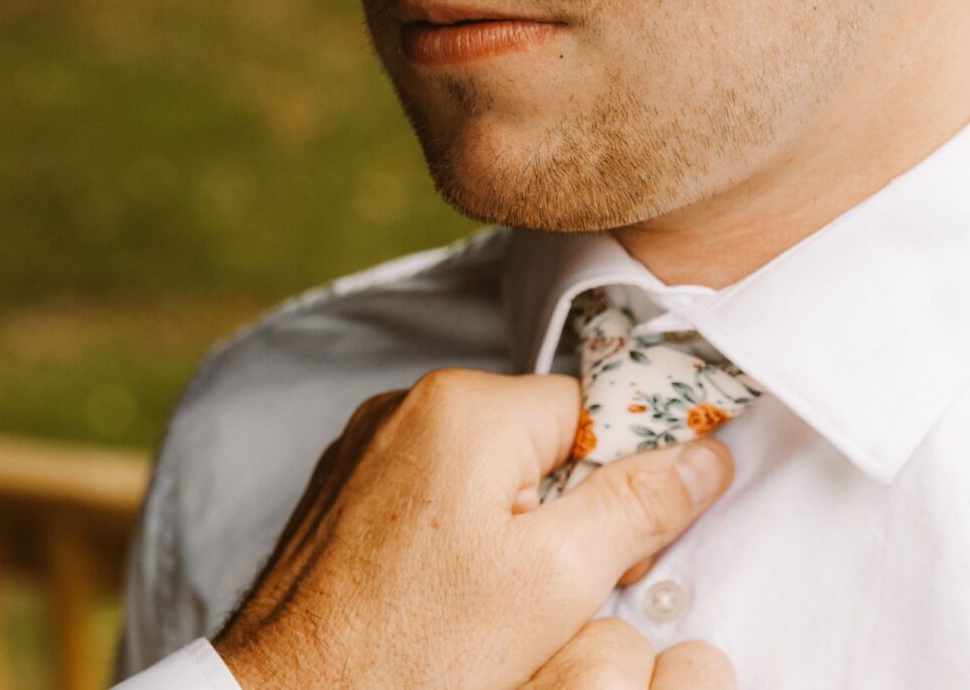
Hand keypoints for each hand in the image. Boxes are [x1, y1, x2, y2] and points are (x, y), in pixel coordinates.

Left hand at [213, 369, 733, 688]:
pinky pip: (435, 485)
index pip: (591, 410)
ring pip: (488, 465)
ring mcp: (371, 443)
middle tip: (554, 590)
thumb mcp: (555, 582)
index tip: (615, 548)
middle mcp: (409, 404)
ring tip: (496, 600)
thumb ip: (639, 506)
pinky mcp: (349, 484)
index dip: (620, 481)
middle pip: (539, 438)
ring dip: (514, 522)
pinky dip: (461, 528)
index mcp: (464, 406)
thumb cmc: (413, 652)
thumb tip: (706, 455)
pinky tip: (449, 591)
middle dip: (564, 508)